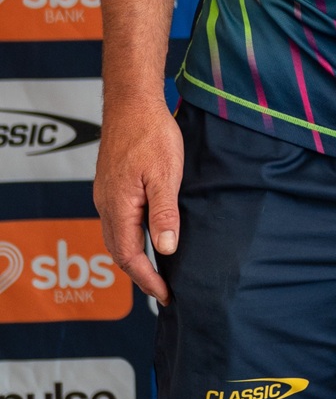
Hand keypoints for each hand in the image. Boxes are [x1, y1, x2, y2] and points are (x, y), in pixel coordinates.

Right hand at [94, 99, 183, 304]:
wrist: (132, 103)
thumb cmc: (151, 134)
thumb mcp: (166, 174)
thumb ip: (164, 212)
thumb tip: (166, 249)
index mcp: (118, 206)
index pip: (130, 256)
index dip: (148, 279)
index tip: (165, 295)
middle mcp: (106, 205)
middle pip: (119, 252)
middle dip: (140, 275)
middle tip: (162, 290)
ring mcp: (105, 195)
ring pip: (116, 238)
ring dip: (134, 257)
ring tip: (156, 271)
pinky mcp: (110, 185)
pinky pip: (117, 222)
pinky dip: (130, 238)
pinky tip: (145, 236)